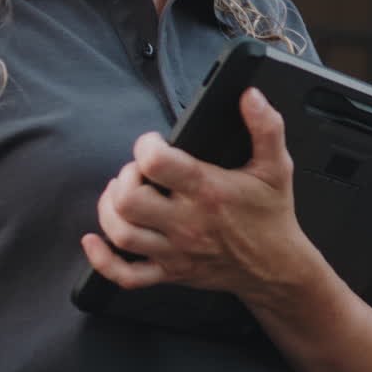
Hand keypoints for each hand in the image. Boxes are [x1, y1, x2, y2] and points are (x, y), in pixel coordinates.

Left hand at [81, 87, 319, 303]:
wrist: (277, 268)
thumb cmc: (272, 215)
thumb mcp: (277, 166)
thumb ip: (266, 127)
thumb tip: (251, 96)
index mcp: (208, 191)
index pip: (156, 163)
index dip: (146, 145)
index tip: (154, 141)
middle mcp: (187, 223)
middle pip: (128, 200)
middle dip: (124, 177)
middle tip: (138, 171)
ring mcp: (175, 250)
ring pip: (121, 233)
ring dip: (109, 208)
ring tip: (121, 193)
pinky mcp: (170, 272)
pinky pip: (126, 275)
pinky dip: (102, 260)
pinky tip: (94, 241)